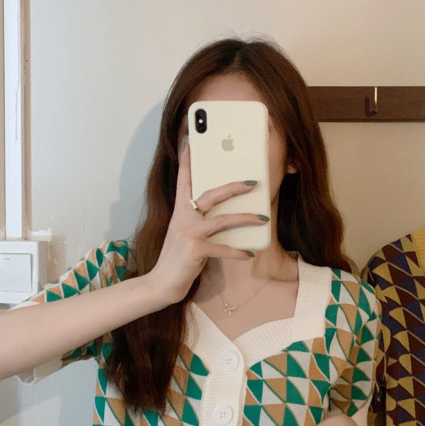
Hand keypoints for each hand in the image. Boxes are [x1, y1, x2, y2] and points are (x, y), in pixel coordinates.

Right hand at [144, 143, 267, 305]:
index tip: (190, 142)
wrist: (161, 283)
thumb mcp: (186, 237)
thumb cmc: (178, 260)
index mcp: (180, 212)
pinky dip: (237, 251)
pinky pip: (223, 248)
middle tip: (253, 183)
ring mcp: (188, 233)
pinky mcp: (194, 250)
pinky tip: (248, 254)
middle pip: (210, 195)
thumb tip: (225, 217)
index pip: (184, 181)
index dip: (188, 162)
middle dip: (233, 187)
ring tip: (263, 219)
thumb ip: (199, 224)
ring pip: (222, 219)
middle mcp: (183, 218)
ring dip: (245, 219)